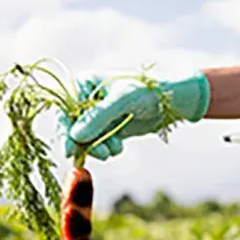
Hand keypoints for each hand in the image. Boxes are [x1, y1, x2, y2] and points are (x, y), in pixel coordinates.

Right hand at [63, 73, 209, 160]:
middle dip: (82, 142)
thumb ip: (98, 117)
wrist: (174, 101)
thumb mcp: (122, 100)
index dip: (65, 129)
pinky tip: (118, 147)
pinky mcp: (108, 129)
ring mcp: (97, 115)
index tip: (69, 149)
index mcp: (85, 83)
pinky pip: (97, 144)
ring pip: (84, 138)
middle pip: (72, 126)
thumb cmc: (147, 92)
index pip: (65, 108)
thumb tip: (74, 136)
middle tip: (93, 155)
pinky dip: (105, 149)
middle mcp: (87, 99)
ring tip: (114, 149)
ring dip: (96, 147)